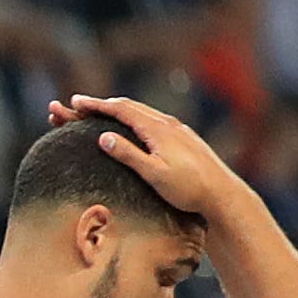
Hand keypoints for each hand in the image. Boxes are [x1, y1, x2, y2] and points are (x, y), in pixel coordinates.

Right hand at [48, 91, 253, 221]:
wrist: (223, 194)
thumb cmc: (188, 188)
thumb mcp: (154, 174)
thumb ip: (128, 154)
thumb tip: (103, 137)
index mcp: (157, 129)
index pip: (120, 110)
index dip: (95, 105)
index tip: (74, 103)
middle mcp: (167, 123)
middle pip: (129, 106)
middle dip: (101, 104)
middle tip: (78, 106)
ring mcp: (177, 129)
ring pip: (142, 112)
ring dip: (117, 109)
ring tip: (98, 112)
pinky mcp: (183, 137)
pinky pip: (151, 119)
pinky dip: (132, 118)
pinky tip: (131, 126)